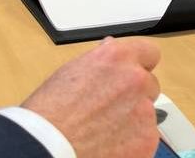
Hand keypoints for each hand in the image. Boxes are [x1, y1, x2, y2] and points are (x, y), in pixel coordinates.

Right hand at [22, 37, 160, 157]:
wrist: (45, 148)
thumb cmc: (48, 115)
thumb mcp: (71, 72)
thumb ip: (100, 60)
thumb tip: (110, 47)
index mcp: (117, 57)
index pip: (149, 52)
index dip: (140, 65)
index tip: (134, 74)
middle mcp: (135, 79)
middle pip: (149, 84)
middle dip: (134, 96)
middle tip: (110, 110)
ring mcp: (144, 110)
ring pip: (148, 113)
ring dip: (133, 120)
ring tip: (103, 131)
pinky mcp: (147, 139)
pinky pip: (147, 137)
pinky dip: (133, 143)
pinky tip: (110, 145)